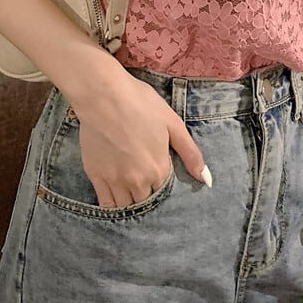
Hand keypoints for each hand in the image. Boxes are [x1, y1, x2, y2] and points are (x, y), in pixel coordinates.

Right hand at [65, 70, 209, 208]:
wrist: (103, 95)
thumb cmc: (140, 103)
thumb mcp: (173, 123)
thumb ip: (191, 154)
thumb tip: (206, 180)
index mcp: (159, 169)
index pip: (165, 193)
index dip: (164, 188)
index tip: (160, 179)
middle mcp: (138, 181)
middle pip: (146, 203)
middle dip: (147, 197)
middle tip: (145, 187)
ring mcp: (115, 180)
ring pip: (126, 207)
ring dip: (131, 205)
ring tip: (131, 195)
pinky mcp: (95, 175)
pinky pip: (105, 203)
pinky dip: (112, 206)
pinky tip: (115, 199)